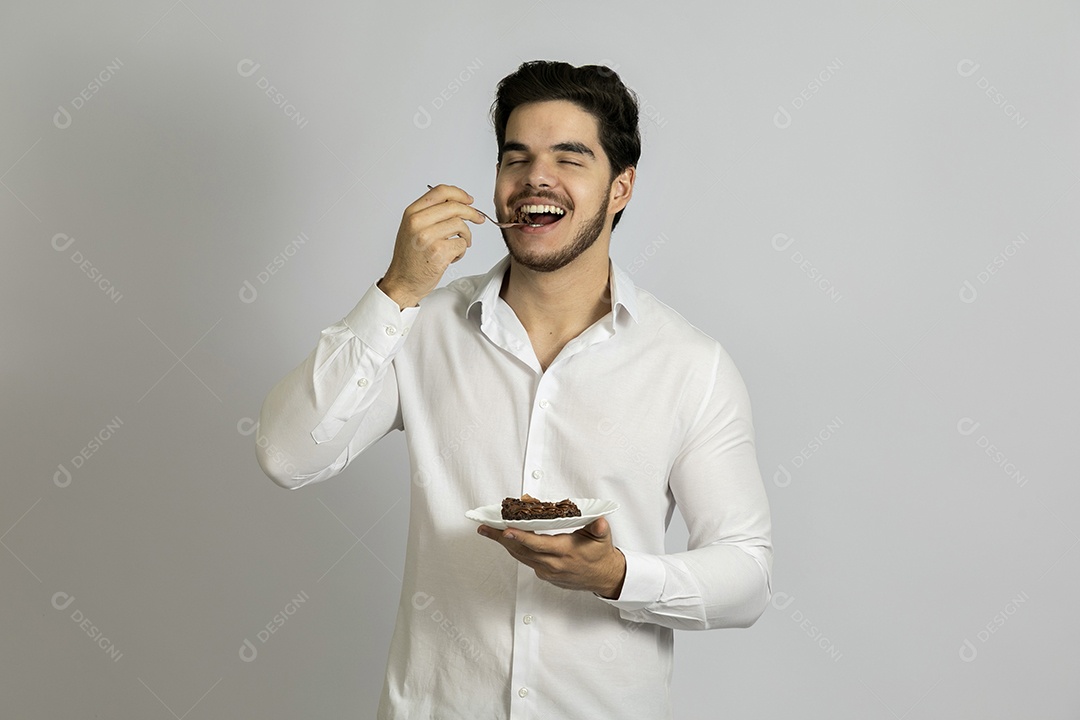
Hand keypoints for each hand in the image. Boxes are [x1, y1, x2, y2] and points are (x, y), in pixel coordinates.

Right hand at [378, 184, 486, 308]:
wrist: (402, 282)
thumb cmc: (410, 258)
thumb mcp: (412, 228)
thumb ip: (430, 213)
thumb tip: (458, 202)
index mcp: (412, 213)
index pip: (440, 191)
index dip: (459, 194)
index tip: (469, 200)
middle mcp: (418, 222)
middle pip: (454, 206)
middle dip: (472, 212)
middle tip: (479, 219)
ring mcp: (428, 237)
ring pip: (461, 225)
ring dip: (465, 236)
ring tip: (459, 245)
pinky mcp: (439, 252)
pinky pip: (462, 244)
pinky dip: (461, 251)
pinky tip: (451, 257)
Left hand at [478, 517, 626, 598]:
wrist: (603, 576)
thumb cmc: (600, 553)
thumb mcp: (603, 537)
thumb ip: (599, 528)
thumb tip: (599, 521)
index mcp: (565, 551)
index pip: (538, 544)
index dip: (521, 537)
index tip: (505, 530)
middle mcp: (553, 564)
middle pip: (522, 550)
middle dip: (501, 538)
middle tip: (485, 527)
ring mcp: (548, 571)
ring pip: (521, 556)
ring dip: (504, 544)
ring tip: (489, 531)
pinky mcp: (545, 575)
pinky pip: (526, 561)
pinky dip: (516, 549)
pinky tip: (508, 540)